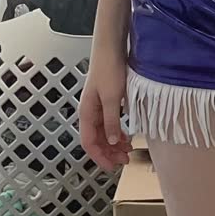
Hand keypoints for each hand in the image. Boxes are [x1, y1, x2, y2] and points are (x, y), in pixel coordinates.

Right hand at [79, 47, 130, 171]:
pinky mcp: (106, 102)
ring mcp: (97, 107)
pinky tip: (126, 136)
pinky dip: (117, 132)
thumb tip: (112, 142)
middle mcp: (89, 112)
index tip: (112, 167)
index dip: (100, 157)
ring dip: (114, 144)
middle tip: (125, 160)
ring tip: (128, 150)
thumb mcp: (112, 98)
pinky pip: (109, 123)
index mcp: (86, 113)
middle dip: (109, 153)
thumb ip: (112, 121)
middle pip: (96, 140)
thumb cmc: (109, 69)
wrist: (110, 48)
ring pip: (103, 133)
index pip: (89, 143)